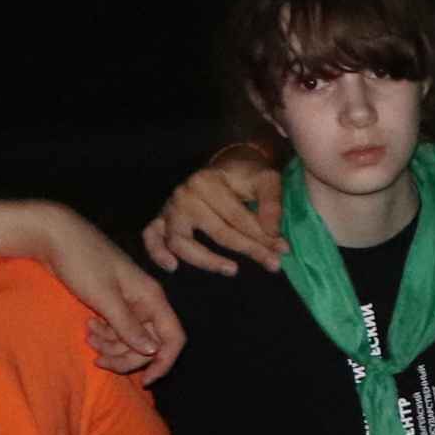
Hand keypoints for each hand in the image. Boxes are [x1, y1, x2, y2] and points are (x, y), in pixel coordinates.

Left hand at [46, 213, 184, 384]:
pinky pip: (116, 329)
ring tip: (87, 337)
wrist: (56, 237)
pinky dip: (104, 335)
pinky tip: (87, 328)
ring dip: (111, 346)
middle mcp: (146, 302)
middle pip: (149, 343)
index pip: (172, 338)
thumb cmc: (82, 263)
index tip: (145, 382)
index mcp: (152, 298)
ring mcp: (129, 302)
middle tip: (98, 360)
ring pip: (131, 338)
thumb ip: (129, 326)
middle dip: (126, 356)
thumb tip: (153, 351)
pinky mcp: (112, 302)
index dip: (163, 362)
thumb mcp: (104, 297)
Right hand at [142, 151, 285, 276]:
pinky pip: (151, 237)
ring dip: (206, 260)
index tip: (283, 251)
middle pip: (217, 232)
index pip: (237, 218)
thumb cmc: (246, 174)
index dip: (262, 236)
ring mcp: (169, 208)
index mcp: (208, 182)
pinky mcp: (161, 219)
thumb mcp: (266, 179)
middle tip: (272, 264)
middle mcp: (184, 195)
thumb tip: (273, 234)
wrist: (227, 165)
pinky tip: (173, 267)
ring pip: (182, 241)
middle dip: (248, 249)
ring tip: (232, 270)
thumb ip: (272, 204)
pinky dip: (157, 252)